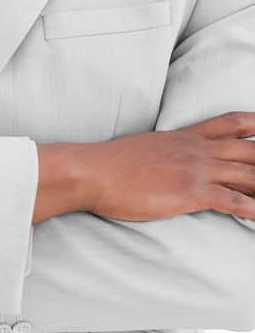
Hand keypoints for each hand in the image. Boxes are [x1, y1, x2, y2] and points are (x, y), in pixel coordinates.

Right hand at [47, 111, 254, 222]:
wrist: (93, 171)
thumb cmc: (109, 164)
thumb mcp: (143, 148)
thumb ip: (163, 152)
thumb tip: (165, 160)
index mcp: (185, 136)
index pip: (231, 123)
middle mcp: (197, 149)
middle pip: (250, 149)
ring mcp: (196, 170)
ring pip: (249, 174)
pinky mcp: (191, 192)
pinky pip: (233, 201)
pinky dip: (253, 208)